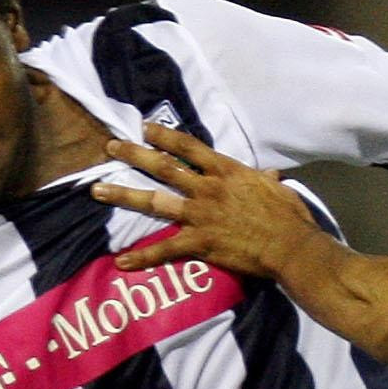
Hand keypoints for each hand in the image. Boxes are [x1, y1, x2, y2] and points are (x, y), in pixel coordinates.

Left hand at [94, 124, 320, 281]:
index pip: (188, 148)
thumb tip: (268, 174)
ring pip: (154, 201)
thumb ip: (265, 180)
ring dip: (123, 195)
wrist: (290, 245)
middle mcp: (207, 188)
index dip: (164, 136)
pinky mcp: (199, 242)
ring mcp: (200, 214)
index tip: (144, 127)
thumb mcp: (279, 189)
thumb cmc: (289, 216)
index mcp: (226, 171)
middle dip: (134, 155)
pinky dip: (143, 257)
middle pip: (163, 167)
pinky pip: (165, 250)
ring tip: (97, 191)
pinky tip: (121, 261)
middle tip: (110, 147)